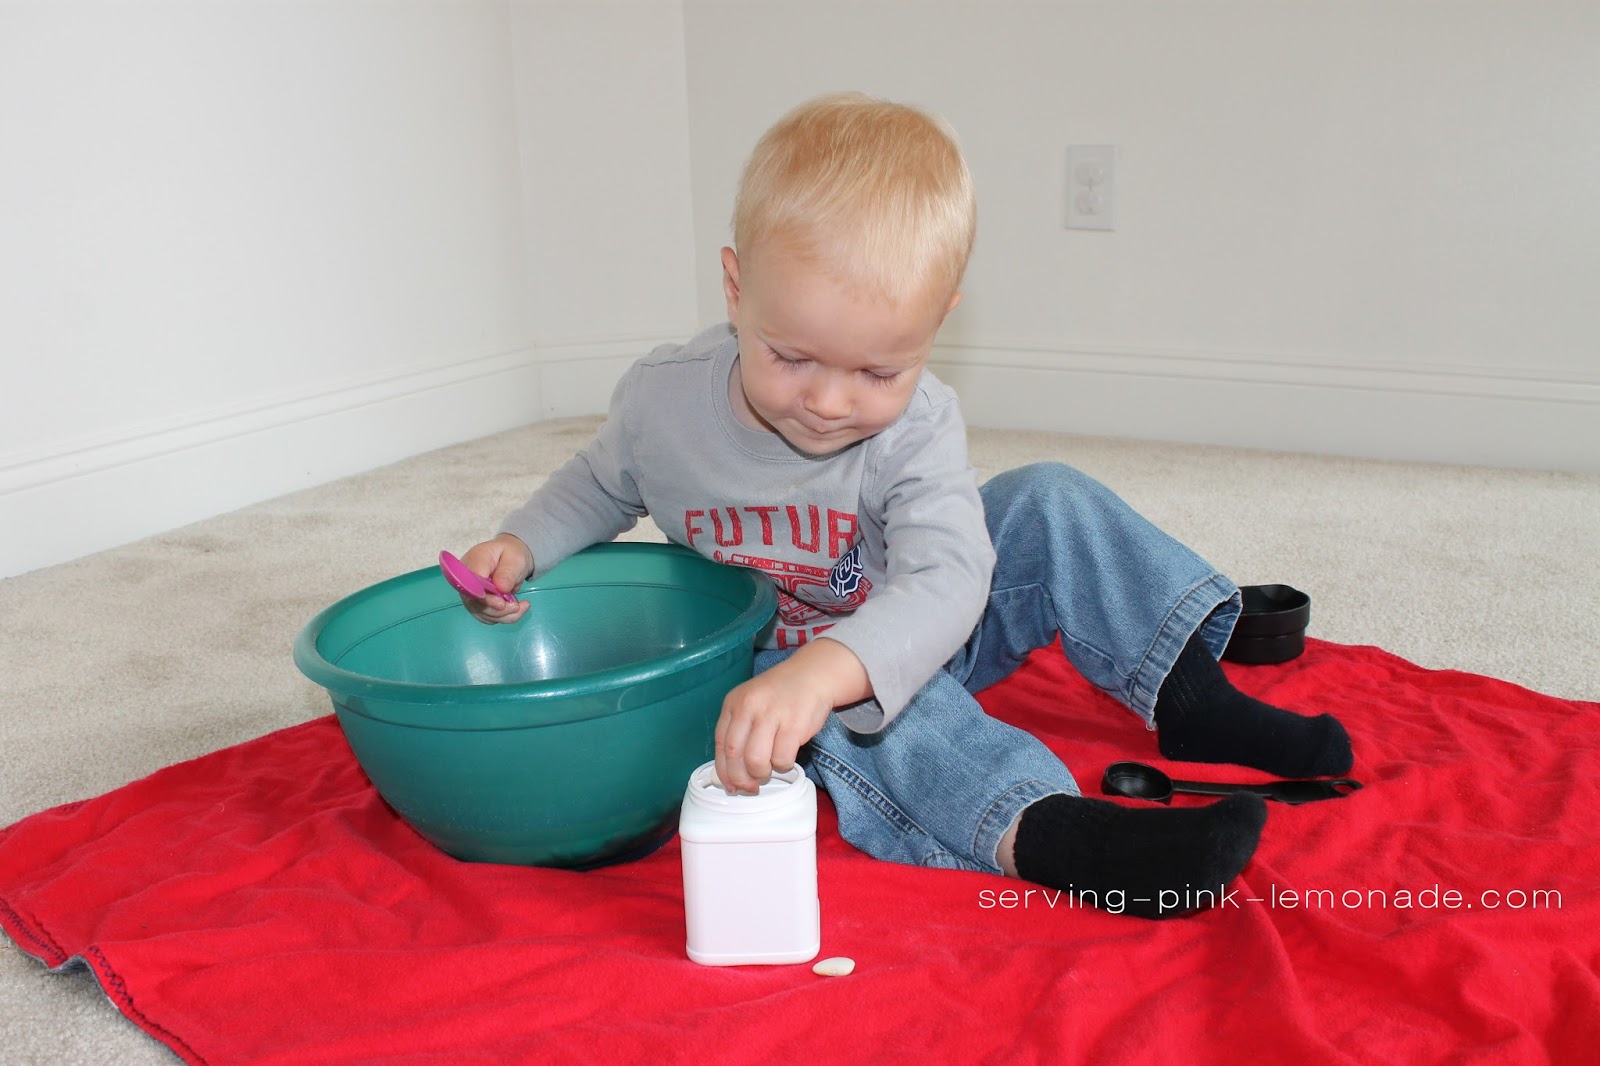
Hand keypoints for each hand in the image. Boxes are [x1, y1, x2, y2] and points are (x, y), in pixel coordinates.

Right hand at [458, 533, 532, 623]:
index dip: (484, 598)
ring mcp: (470, 594)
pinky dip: (504, 617)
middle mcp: (466, 580)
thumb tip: (501, 588)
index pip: (471, 585)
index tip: (501, 604)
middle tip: (516, 606)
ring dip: (503, 615)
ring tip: (521, 607)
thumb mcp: (514, 558)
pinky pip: (488, 617)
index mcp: (472, 563)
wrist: (511, 559)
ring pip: (482, 613)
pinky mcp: (477, 604)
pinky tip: (517, 610)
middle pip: (474, 602)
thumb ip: (507, 572)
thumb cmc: (511, 554)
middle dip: (497, 610)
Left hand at [713, 638, 870, 793]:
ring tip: (770, 769)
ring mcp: (771, 714)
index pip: (721, 743)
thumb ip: (740, 731)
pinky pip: (782, 759)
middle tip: (751, 786)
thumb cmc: (781, 695)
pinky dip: (783, 766)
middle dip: (741, 778)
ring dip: (762, 773)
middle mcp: (749, 707)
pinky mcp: (794, 725)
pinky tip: (786, 758)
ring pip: (756, 761)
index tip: (731, 785)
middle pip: (735, 754)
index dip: (724, 770)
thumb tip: (733, 772)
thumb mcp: (752, 703)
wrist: (813, 675)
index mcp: (734, 703)